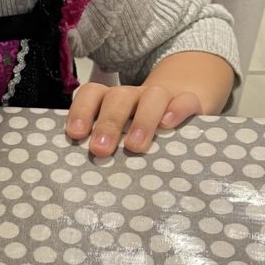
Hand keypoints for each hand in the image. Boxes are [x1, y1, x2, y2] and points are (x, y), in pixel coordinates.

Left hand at [65, 82, 202, 156]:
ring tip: (134, 146)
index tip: (75, 134)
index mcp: (111, 99)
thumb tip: (87, 170)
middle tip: (100, 150)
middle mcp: (134, 94)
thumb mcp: (121, 132)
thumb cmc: (140, 125)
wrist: (181, 102)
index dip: (81, 110)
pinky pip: (185, 100)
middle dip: (108, 123)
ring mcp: (162, 96)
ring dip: (142, 120)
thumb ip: (105, 142)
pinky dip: (176, 110)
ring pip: (152, 96)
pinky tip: (168, 126)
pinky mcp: (189, 101)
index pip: (92, 94)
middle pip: (118, 97)